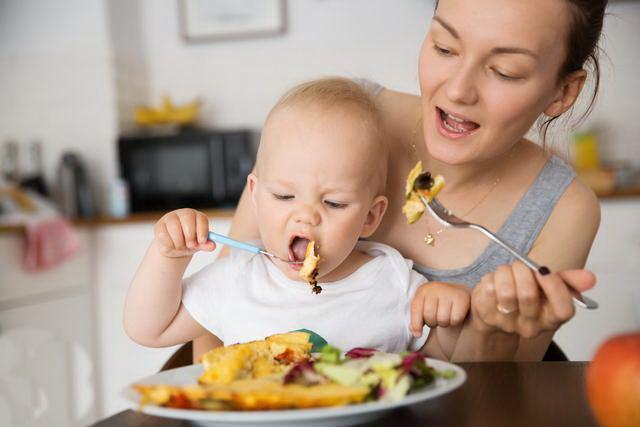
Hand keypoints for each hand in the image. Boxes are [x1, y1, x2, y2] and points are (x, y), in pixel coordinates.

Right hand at [154, 208, 215, 257]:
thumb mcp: (198, 244)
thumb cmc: (188, 243)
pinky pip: (163, 235)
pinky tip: (172, 245)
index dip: (202, 230)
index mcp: (196, 216)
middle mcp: (183, 213)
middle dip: (190, 235)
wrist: (173, 247)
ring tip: (181, 247)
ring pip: (174, 228)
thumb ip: (206, 245)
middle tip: (191, 245)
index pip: (201, 218)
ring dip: (179, 242)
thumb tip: (212, 246)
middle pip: (187, 219)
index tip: (202, 241)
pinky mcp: (160, 225)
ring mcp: (170, 217)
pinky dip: (169, 244)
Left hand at [410, 282, 471, 336]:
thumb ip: (417, 319)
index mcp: (422, 291)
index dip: (416, 324)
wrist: (458, 292)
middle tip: (436, 318)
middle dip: (432, 323)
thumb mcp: (424, 307)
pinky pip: (455, 319)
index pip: (416, 308)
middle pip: (429, 316)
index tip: (418, 334)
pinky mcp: (462, 297)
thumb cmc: (437, 303)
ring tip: (445, 317)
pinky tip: (454, 315)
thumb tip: (416, 333)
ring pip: (442, 319)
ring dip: (444, 323)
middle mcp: (435, 288)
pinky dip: (454, 322)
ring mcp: (449, 292)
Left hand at [470, 261, 595, 337]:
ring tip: (506, 272)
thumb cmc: (524, 295)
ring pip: (506, 291)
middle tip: (520, 265)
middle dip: (523, 270)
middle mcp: (531, 326)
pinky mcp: (487, 316)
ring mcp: (507, 323)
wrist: (495, 310)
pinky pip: (488, 289)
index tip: (545, 271)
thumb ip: (569, 281)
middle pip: (528, 295)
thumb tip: (590, 278)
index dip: (555, 287)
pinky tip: (494, 281)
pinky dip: (490, 278)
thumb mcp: (548, 287)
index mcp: (551, 318)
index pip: (563, 310)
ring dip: (505, 272)